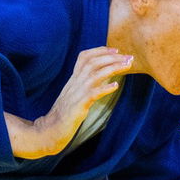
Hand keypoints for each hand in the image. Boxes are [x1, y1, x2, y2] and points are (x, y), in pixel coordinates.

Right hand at [7, 47, 134, 158]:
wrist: (51, 128)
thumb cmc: (64, 113)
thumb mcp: (73, 94)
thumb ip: (83, 84)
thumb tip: (100, 78)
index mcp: (73, 79)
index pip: (84, 57)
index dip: (100, 51)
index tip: (116, 50)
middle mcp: (74, 83)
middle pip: (92, 62)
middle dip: (111, 57)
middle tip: (128, 57)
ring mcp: (76, 93)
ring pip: (94, 74)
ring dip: (112, 68)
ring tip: (127, 66)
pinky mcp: (78, 105)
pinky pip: (93, 93)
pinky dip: (105, 88)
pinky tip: (116, 85)